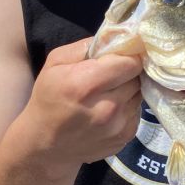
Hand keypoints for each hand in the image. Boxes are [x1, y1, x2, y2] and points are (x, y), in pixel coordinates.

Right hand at [25, 38, 142, 175]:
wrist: (45, 146)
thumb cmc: (47, 99)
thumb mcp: (54, 64)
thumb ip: (84, 47)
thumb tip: (113, 37)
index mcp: (86, 84)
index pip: (130, 62)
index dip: (127, 55)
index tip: (119, 56)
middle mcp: (107, 107)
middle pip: (136, 77)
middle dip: (126, 72)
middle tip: (111, 75)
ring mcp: (118, 126)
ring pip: (139, 94)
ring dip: (128, 90)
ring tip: (109, 93)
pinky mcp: (125, 138)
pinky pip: (137, 112)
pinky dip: (127, 107)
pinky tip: (109, 110)